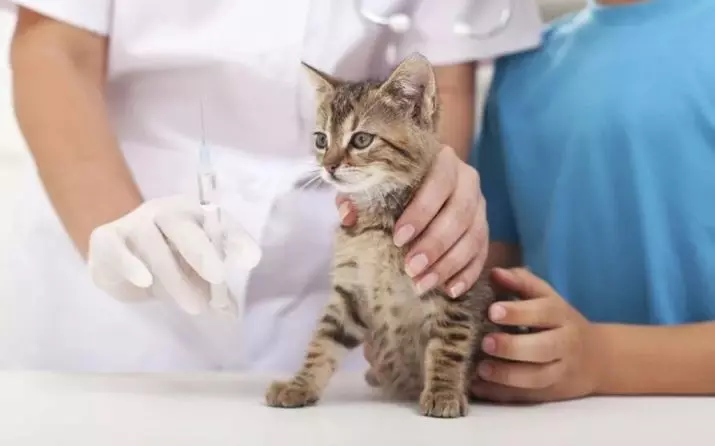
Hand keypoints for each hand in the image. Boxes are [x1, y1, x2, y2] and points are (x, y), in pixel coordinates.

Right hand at [87, 195, 261, 314]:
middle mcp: (166, 212)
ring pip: (154, 245)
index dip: (236, 238)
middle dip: (202, 251)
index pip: (219, 221)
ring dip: (174, 278)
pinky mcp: (107, 238)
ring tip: (193, 307)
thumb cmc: (164, 263)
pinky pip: (120, 250)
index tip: (252, 259)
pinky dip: (131, 264)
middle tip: (218, 276)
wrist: (114, 262)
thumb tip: (232, 314)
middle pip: (184, 226)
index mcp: (194, 215)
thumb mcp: (192, 276)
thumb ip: (213, 292)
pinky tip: (143, 280)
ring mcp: (134, 222)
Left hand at [337, 145, 487, 296]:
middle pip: (460, 213)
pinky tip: (449, 290)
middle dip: (435, 244)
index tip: (398, 238)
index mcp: (442, 161)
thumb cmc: (392, 184)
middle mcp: (468, 181)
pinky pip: (482, 254)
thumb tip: (349, 216)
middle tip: (411, 268)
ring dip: (449, 264)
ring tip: (422, 284)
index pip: (439, 182)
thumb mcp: (373, 184)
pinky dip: (467, 274)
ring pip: (473, 236)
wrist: (420, 181)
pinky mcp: (484, 229)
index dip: (421, 211)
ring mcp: (480, 206)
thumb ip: (358, 196)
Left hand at [470, 267, 602, 402]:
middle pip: (543, 348)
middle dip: (512, 347)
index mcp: (561, 315)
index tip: (492, 311)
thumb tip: (494, 273)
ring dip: (507, 375)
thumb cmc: (557, 320)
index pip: (543, 312)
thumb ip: (521, 282)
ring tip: (480, 368)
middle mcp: (564, 344)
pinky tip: (478, 386)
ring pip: (537, 377)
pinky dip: (501, 393)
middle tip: (485, 342)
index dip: (518, 312)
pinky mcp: (549, 393)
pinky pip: (526, 396)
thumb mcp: (546, 296)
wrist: (595, 357)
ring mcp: (559, 371)